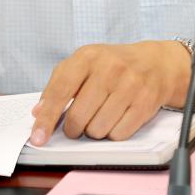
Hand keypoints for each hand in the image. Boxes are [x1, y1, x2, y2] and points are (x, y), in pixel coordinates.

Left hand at [30, 41, 189, 144]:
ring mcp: (129, 85)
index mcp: (87, 56)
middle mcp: (109, 68)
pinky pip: (118, 134)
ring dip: (94, 131)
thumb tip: (38, 112)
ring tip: (101, 115)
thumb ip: (58, 85)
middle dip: (74, 128)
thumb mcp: (83, 64)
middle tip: (78, 123)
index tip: (38, 137)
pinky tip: (116, 118)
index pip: (60, 91)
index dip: (47, 118)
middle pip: (79, 117)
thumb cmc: (113, 65)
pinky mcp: (145, 103)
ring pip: (98, 130)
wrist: (156, 63)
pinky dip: (113, 133)